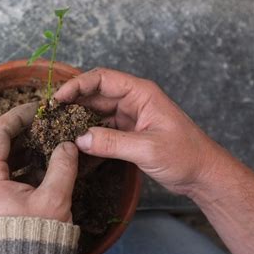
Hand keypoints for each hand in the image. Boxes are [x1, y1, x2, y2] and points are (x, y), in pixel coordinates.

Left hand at [0, 103, 78, 222]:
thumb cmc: (35, 237)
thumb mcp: (54, 199)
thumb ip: (63, 166)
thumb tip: (67, 145)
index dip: (16, 117)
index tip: (36, 109)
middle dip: (22, 132)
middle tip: (44, 123)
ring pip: (1, 160)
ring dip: (23, 148)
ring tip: (46, 140)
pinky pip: (4, 175)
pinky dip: (22, 165)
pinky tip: (42, 162)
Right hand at [55, 68, 218, 193]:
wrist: (203, 174)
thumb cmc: (186, 155)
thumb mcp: (148, 148)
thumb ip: (113, 143)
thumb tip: (80, 140)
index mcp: (141, 93)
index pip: (102, 79)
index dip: (77, 85)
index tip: (58, 98)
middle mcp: (133, 102)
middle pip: (96, 95)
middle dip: (73, 103)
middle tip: (50, 115)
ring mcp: (130, 118)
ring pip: (97, 113)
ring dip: (78, 120)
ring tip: (57, 130)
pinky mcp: (128, 134)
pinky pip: (103, 130)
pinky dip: (89, 137)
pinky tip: (76, 146)